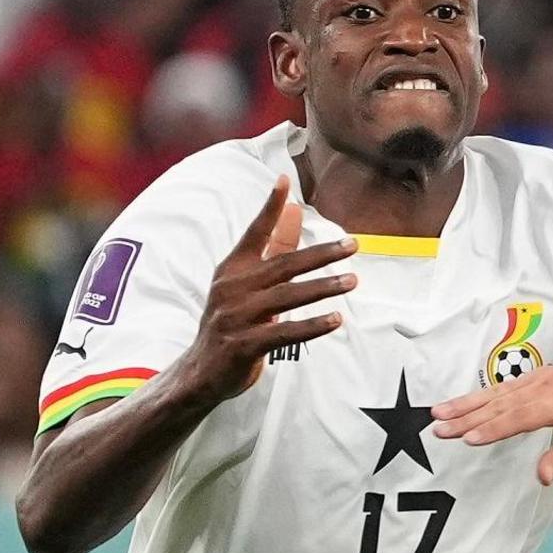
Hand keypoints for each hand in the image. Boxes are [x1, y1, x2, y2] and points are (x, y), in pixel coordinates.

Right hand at [169, 177, 353, 403]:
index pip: (254, 233)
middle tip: (352, 246)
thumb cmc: (233, 321)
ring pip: (286, 297)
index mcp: (233, 270)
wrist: (200, 372)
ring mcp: (235, 317)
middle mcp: (232, 288)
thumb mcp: (248, 283)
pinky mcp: (242, 345)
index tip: (284, 181)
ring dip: (322, 288)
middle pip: (282, 265)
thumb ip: (274, 247)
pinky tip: (336, 319)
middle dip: (320, 254)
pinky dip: (311, 326)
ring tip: (352, 281)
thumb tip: (294, 209)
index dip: (269, 208)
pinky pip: (283, 333)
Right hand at [432, 358, 552, 485]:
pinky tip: (464, 403)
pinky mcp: (538, 376)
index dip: (491, 430)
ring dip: (466, 403)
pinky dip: (482, 394)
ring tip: (439, 413)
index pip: (516, 419)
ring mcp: (539, 378)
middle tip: (438, 428)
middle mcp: (543, 387)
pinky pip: (504, 386)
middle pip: (498, 404)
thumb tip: (540, 477)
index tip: (466, 439)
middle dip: (466, 417)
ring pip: (496, 393)